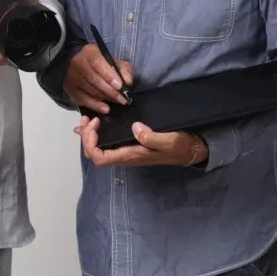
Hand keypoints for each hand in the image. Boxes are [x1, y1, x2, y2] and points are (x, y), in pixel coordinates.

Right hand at [64, 44, 132, 113]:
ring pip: (90, 90)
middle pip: (93, 79)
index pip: (98, 63)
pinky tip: (106, 109)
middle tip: (122, 99)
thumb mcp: (115, 62)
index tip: (120, 86)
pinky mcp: (70, 88)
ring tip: (117, 101)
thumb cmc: (103, 64)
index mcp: (90, 52)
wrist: (83, 65)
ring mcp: (72, 76)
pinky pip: (83, 99)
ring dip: (105, 98)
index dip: (109, 75)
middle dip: (110, 90)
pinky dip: (95, 105)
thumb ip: (124, 69)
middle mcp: (78, 63)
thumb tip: (128, 81)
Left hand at [74, 117, 207, 167]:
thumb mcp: (169, 141)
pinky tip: (96, 123)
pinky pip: (107, 143)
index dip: (90, 143)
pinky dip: (97, 134)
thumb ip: (152, 137)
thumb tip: (135, 128)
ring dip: (90, 135)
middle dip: (86, 137)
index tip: (95, 124)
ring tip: (89, 118)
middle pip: (94, 153)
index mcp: (131, 156)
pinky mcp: (130, 145)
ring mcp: (127, 151)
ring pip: (99, 148)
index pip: (99, 157)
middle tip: (89, 118)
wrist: (190, 151)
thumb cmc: (179, 147)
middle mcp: (125, 156)